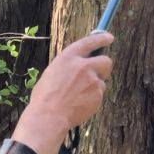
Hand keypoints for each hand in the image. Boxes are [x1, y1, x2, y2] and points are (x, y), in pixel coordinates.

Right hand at [11, 30, 113, 153]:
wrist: (48, 116)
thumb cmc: (45, 97)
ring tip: (76, 97)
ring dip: (93, 88)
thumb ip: (69, 67)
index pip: (89, 42)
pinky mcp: (98, 95)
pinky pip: (98, 96)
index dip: (101, 38)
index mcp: (68, 57)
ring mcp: (92, 81)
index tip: (109, 37)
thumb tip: (81, 66)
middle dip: (104, 67)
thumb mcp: (53, 73)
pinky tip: (78, 105)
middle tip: (97, 74)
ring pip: (101, 82)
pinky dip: (91, 100)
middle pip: (106, 61)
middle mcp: (83, 66)